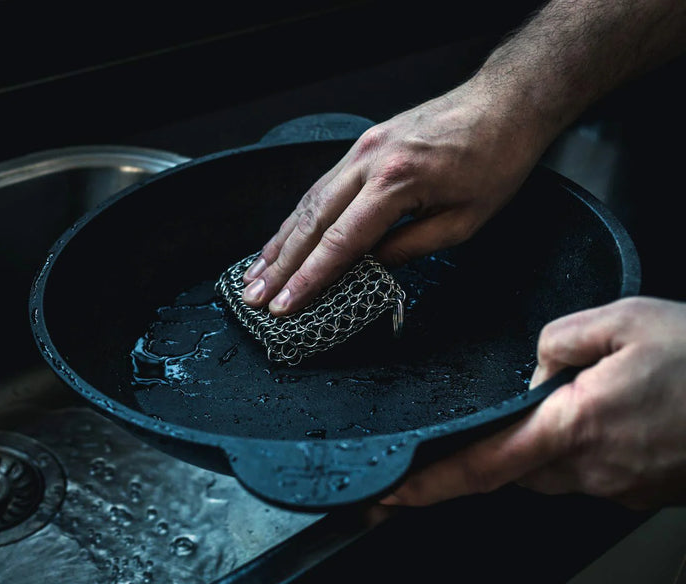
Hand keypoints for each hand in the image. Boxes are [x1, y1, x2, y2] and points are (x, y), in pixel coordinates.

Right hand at [241, 81, 550, 315]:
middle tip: (254, 298)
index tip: (284, 306)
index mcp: (396, 181)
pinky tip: (281, 240)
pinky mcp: (361, 146)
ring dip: (279, 243)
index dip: (309, 279)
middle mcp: (368, 161)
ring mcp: (360, 150)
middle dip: (280, 266)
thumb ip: (411, 248)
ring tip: (255, 275)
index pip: (341, 242)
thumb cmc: (496, 160)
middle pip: (311, 223)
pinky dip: (296, 218)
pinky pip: (320, 187)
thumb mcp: (464, 220)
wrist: (505, 102)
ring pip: (308, 203)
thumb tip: (370, 270)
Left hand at [381, 297, 685, 509]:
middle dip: (500, 443)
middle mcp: (591, 470)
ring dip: (546, 442)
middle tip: (515, 407)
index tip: (389, 496)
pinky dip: (585, 447)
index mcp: (574, 427)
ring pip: (552, 471)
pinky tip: (617, 414)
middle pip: (514, 468)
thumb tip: (534, 362)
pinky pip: (591, 473)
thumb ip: (561, 339)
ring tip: (587, 399)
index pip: (480, 466)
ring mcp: (619, 488)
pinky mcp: (642, 493)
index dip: (428, 485)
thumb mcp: (626, 321)